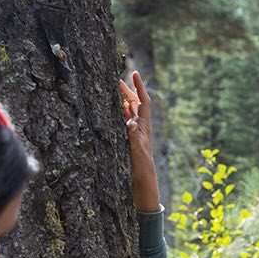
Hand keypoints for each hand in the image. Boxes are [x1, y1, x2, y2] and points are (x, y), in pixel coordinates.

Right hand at [118, 71, 160, 211]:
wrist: (144, 184)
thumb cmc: (142, 170)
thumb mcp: (138, 154)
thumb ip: (135, 138)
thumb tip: (132, 122)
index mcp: (145, 128)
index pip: (144, 102)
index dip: (139, 88)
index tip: (134, 73)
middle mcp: (141, 128)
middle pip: (136, 104)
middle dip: (128, 91)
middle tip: (116, 80)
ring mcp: (136, 134)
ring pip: (130, 113)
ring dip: (123, 101)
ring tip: (113, 91)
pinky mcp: (130, 141)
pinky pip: (125, 123)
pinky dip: (120, 114)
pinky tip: (114, 112)